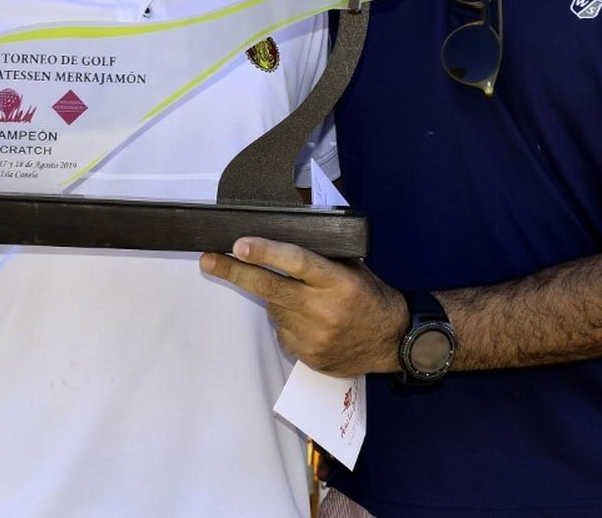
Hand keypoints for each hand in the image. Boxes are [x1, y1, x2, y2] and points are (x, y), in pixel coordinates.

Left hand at [200, 238, 408, 376]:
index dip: (265, 253)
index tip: (239, 244)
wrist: (392, 341)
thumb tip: (278, 245)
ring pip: (275, 311)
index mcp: (337, 281)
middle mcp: (323, 309)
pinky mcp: (308, 356)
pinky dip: (288, 322)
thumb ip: (320, 259)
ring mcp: (314, 337)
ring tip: (303, 299)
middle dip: (235, 272)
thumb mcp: (353, 269)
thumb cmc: (371, 296)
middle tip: (209, 260)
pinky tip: (309, 321)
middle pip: (270, 289)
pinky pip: (283, 333)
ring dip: (277, 301)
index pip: (296, 262)